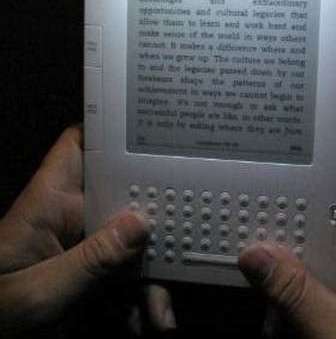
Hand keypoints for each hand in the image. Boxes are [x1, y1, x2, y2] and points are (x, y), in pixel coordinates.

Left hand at [0, 126, 175, 336]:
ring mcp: (84, 245)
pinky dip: (141, 297)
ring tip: (161, 313)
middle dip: (152, 219)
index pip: (79, 145)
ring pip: (131, 240)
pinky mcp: (91, 274)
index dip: (113, 131)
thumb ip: (89, 260)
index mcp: (50, 200)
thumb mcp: (38, 292)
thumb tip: (140, 223)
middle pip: (121, 194)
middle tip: (181, 238)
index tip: (155, 133)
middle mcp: (72, 215)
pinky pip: (126, 274)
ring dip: (151, 274)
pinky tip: (149, 320)